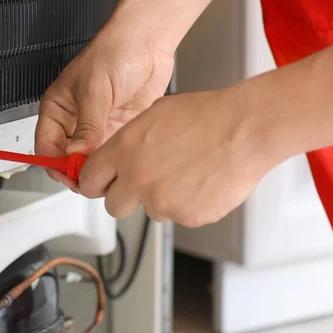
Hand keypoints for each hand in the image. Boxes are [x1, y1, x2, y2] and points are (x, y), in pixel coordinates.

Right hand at [34, 24, 174, 189]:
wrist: (148, 41)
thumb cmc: (114, 51)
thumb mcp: (94, 89)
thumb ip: (87, 126)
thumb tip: (76, 154)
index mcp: (58, 108)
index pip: (47, 147)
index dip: (56, 165)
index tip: (71, 175)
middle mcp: (76, 120)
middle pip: (69, 158)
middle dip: (78, 171)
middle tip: (92, 179)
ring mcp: (99, 126)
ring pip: (92, 159)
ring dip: (99, 168)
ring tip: (109, 171)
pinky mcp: (120, 128)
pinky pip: (114, 152)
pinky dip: (116, 160)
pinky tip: (122, 161)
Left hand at [78, 86, 281, 226]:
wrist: (243, 131)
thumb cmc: (206, 117)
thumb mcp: (154, 115)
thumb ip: (128, 142)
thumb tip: (118, 157)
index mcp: (123, 151)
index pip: (89, 180)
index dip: (95, 182)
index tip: (100, 184)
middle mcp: (137, 180)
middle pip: (114, 206)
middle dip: (125, 196)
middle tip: (144, 183)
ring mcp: (161, 202)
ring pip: (150, 210)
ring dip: (161, 198)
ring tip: (186, 172)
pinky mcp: (186, 217)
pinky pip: (179, 215)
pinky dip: (187, 204)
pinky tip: (201, 181)